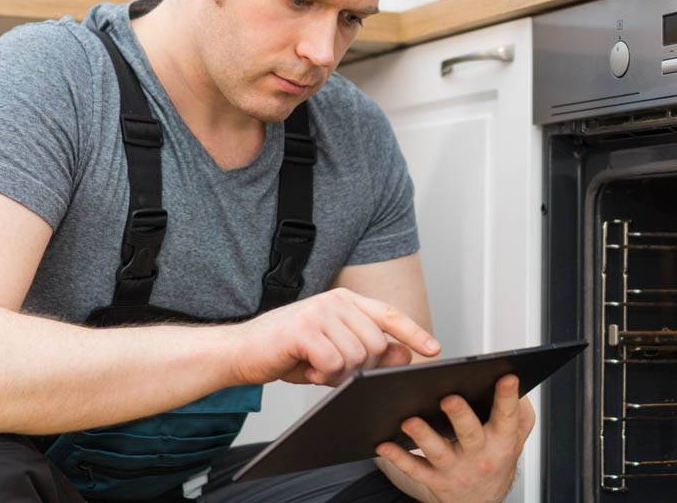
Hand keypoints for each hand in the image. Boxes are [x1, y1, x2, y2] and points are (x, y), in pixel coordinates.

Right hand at [227, 287, 440, 385]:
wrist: (242, 351)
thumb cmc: (288, 351)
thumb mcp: (334, 349)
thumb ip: (368, 349)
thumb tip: (404, 354)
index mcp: (345, 301)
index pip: (389, 314)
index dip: (413, 332)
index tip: (434, 348)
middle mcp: (335, 301)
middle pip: (377, 344)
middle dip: (362, 368)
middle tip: (333, 371)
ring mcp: (319, 312)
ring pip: (357, 357)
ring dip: (339, 374)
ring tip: (316, 368)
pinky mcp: (303, 329)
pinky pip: (333, 364)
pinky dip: (321, 376)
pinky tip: (306, 369)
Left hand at [375, 375, 535, 502]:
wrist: (481, 500)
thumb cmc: (495, 458)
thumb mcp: (516, 435)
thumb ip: (517, 408)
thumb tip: (507, 378)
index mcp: (502, 439)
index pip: (507, 416)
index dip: (507, 397)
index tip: (506, 377)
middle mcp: (480, 455)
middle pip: (470, 434)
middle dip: (460, 415)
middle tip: (449, 398)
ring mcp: (456, 468)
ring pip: (438, 452)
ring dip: (423, 436)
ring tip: (410, 420)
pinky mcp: (435, 480)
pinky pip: (414, 469)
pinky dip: (398, 457)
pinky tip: (384, 445)